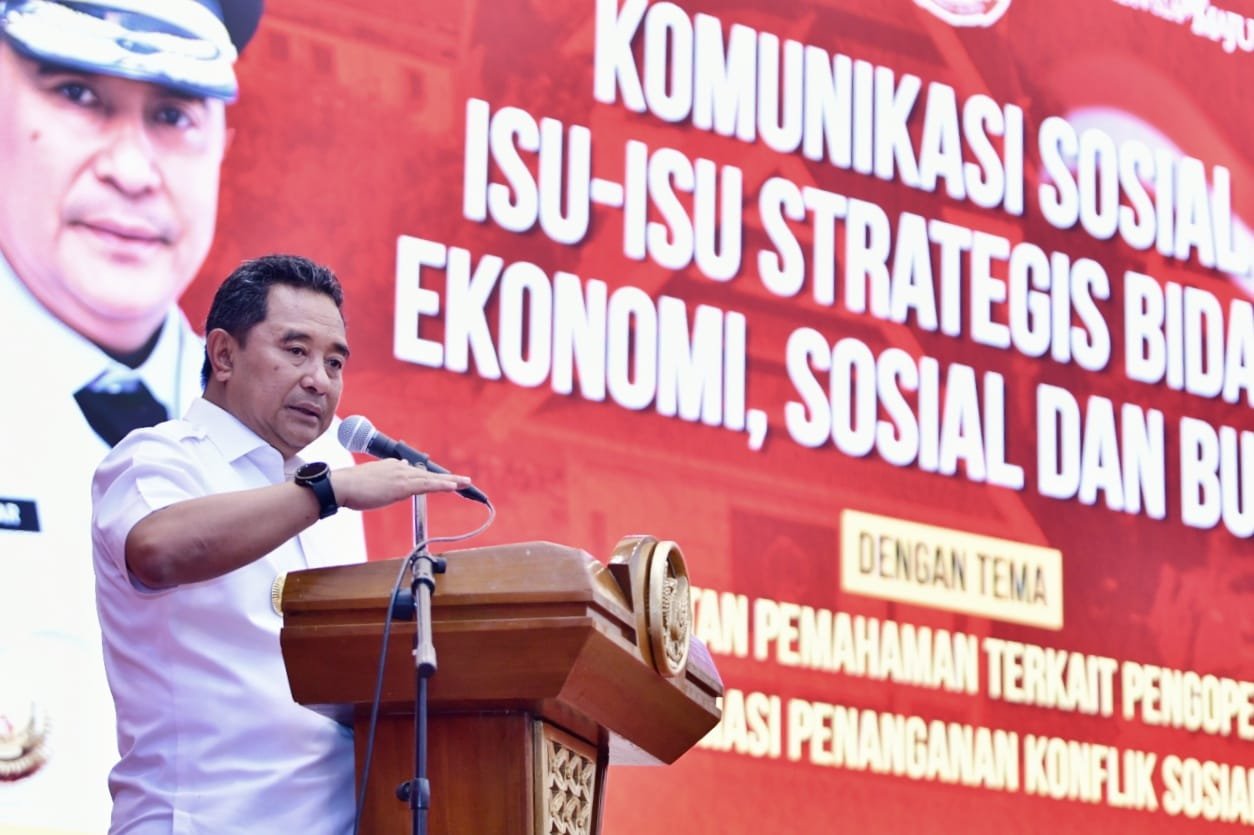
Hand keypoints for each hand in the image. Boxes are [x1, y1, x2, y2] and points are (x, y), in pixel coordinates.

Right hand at [329, 459, 471, 510]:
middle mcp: (400, 468)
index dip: (433, 478)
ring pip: (431, 478)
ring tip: (466, 484)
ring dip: (451, 481)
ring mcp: (401, 476)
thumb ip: (385, 478)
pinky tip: (453, 487)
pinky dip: (442, 485)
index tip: (447, 481)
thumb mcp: (372, 479)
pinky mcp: (401, 485)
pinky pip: (427, 485)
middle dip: (448, 478)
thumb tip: (397, 475)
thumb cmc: (351, 486)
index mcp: (393, 467)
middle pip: (428, 474)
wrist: (341, 485)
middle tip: (465, 482)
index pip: (417, 473)